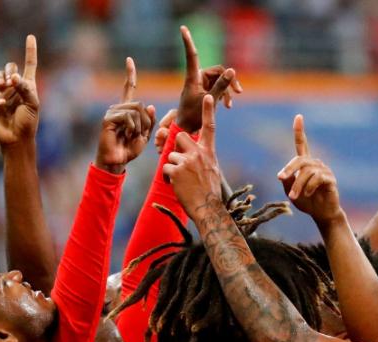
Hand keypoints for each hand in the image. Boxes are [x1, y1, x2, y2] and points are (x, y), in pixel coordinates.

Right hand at [0, 35, 39, 148]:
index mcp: (29, 86)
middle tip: (10, 81)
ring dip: (0, 79)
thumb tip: (14, 77)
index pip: (30, 64)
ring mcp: (4, 94)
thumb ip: (25, 89)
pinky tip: (1, 105)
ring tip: (3, 87)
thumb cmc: (28, 123)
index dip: (30, 50)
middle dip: (9, 70)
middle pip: (10, 68)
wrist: (16, 139)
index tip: (30, 36)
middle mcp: (16, 88)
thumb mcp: (32, 105)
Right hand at [95, 57, 156, 173]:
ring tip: (130, 136)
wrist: (116, 161)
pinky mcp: (108, 118)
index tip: (129, 60)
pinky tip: (125, 135)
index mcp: (126, 110)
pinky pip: (128, 117)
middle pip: (141, 105)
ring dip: (139, 126)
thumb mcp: (144, 135)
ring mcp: (112, 112)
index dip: (130, 74)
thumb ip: (149, 121)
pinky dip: (132, 128)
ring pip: (136, 111)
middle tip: (137, 135)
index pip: (129, 89)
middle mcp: (118, 108)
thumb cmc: (129, 150)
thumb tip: (150, 106)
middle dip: (146, 122)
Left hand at [163, 95, 223, 217]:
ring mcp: (187, 161)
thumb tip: (191, 152)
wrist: (207, 208)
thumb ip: (202, 157)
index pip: (209, 127)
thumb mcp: (211, 169)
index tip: (208, 97)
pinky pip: (166, 168)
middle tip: (181, 162)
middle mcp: (198, 153)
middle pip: (179, 136)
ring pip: (171, 156)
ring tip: (183, 180)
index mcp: (208, 151)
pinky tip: (177, 185)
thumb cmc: (209, 191)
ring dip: (173, 167)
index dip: (208, 111)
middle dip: (176, 147)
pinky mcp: (176, 170)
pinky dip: (168, 178)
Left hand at [175, 25, 241, 134]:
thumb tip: (232, 71)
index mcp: (193, 78)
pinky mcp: (206, 90)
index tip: (182, 28)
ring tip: (230, 104)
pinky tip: (228, 105)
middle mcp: (197, 77)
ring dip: (228, 91)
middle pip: (218, 70)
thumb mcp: (210, 101)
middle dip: (229, 81)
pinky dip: (225, 95)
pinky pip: (220, 87)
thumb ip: (221, 86)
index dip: (188, 41)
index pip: (192, 55)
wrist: (188, 129)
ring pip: (221, 80)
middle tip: (239, 92)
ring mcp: (202, 83)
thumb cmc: (193, 116)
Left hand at [277, 115, 342, 225]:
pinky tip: (308, 194)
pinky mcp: (330, 179)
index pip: (302, 144)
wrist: (321, 214)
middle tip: (280, 178)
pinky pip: (317, 178)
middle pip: (300, 160)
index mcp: (306, 164)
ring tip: (294, 196)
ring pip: (307, 171)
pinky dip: (309, 187)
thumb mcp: (290, 192)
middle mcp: (316, 164)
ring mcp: (324, 170)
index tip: (298, 117)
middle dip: (289, 169)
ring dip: (298, 184)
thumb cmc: (307, 202)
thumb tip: (282, 175)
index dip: (300, 131)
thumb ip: (286, 182)